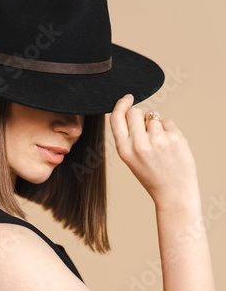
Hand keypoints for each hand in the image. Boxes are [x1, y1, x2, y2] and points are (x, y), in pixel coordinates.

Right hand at [110, 95, 199, 210]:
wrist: (173, 192)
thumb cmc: (152, 176)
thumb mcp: (131, 159)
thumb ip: (129, 137)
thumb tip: (133, 110)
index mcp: (124, 150)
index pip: (116, 118)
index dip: (121, 104)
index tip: (127, 98)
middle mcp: (139, 144)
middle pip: (135, 112)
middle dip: (140, 115)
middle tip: (146, 128)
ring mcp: (158, 140)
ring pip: (153, 116)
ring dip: (157, 125)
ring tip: (160, 145)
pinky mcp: (174, 137)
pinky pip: (168, 121)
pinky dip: (169, 130)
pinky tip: (170, 146)